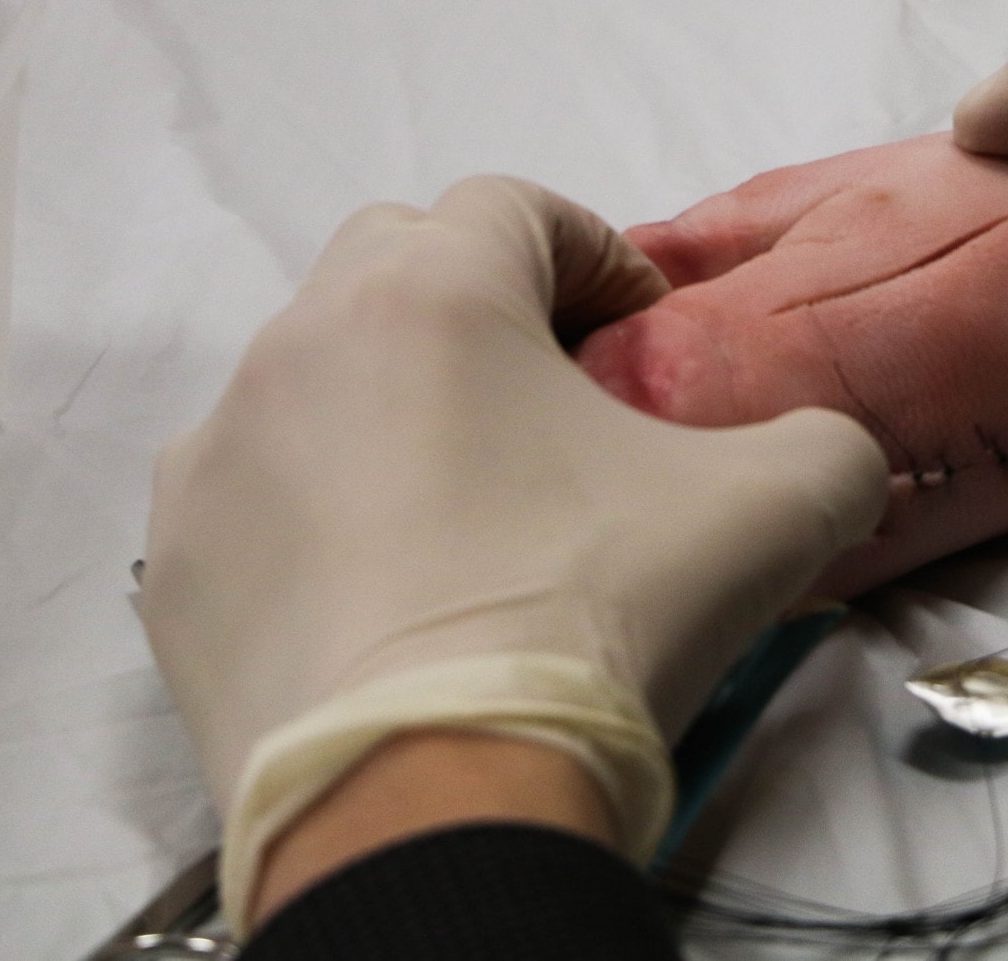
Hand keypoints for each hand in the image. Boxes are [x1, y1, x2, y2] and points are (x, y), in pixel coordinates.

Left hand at [139, 176, 887, 925]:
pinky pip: (258, 497)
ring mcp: (218, 458)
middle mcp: (299, 346)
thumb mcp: (777, 508)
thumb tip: (825, 454)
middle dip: (482, 304)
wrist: (434, 802)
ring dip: (395, 406)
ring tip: (474, 507)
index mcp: (430, 293)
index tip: (642, 335)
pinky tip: (391, 590)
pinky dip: (321, 512)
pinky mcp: (181, 569)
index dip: (596, 253)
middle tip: (557, 399)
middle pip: (395, 262)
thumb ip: (826, 445)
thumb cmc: (598, 612)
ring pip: (315, 378)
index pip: (514, 205)